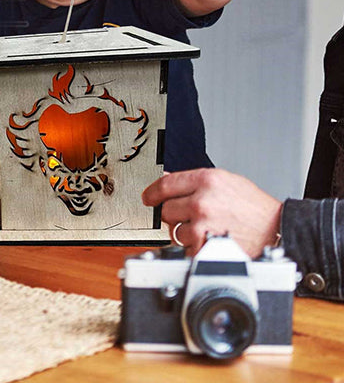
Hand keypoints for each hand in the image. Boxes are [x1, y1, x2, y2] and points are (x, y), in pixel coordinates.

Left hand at [142, 168, 282, 257]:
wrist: (277, 229)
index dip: (152, 192)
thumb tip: (167, 178)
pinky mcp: (205, 247)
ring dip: (185, 232)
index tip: (149, 198)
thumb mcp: (225, 181)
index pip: (165, 184)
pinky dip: (194, 248)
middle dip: (175, 214)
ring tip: (207, 229)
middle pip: (166, 209)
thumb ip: (193, 181)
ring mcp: (202, 225)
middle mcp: (202, 201)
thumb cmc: (254, 207)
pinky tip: (210, 241)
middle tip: (192, 217)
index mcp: (206, 180)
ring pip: (175, 230)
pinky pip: (186, 248)